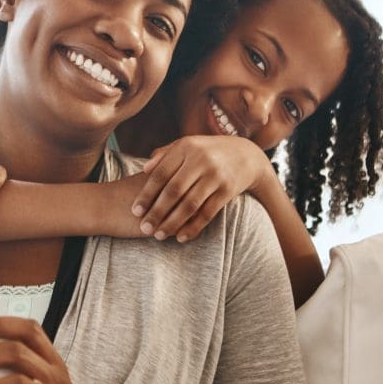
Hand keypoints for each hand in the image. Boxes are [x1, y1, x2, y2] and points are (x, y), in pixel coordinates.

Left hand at [132, 135, 273, 242]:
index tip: (135, 211)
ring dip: (172, 223)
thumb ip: (166, 155)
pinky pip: (208, 213)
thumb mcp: (188, 145)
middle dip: (156, 212)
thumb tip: (145, 169)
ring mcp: (216, 175)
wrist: (247, 155)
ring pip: (189, 205)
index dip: (146, 194)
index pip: (161, 174)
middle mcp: (201, 160)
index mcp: (186, 147)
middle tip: (144, 228)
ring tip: (159, 236)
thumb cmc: (207, 152)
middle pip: (173, 191)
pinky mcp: (228, 190)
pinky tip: (181, 237)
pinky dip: (193, 227)